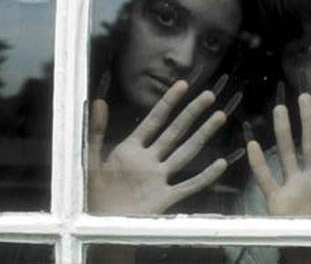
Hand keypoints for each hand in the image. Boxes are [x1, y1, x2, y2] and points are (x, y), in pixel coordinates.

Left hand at [88, 81, 227, 214]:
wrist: (99, 226)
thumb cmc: (93, 194)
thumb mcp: (90, 159)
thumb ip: (95, 131)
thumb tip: (98, 101)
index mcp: (131, 149)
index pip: (154, 120)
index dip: (168, 102)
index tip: (183, 84)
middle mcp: (150, 160)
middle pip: (175, 132)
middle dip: (192, 113)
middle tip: (209, 95)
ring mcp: (159, 178)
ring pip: (186, 152)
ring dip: (203, 135)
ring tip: (219, 117)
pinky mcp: (165, 198)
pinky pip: (188, 186)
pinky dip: (205, 176)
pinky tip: (220, 164)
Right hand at [247, 93, 310, 216]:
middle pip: (310, 143)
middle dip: (308, 119)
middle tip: (305, 96)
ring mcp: (293, 187)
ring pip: (286, 153)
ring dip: (283, 131)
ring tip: (279, 108)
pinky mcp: (276, 200)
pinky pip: (266, 178)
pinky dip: (259, 162)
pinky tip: (253, 144)